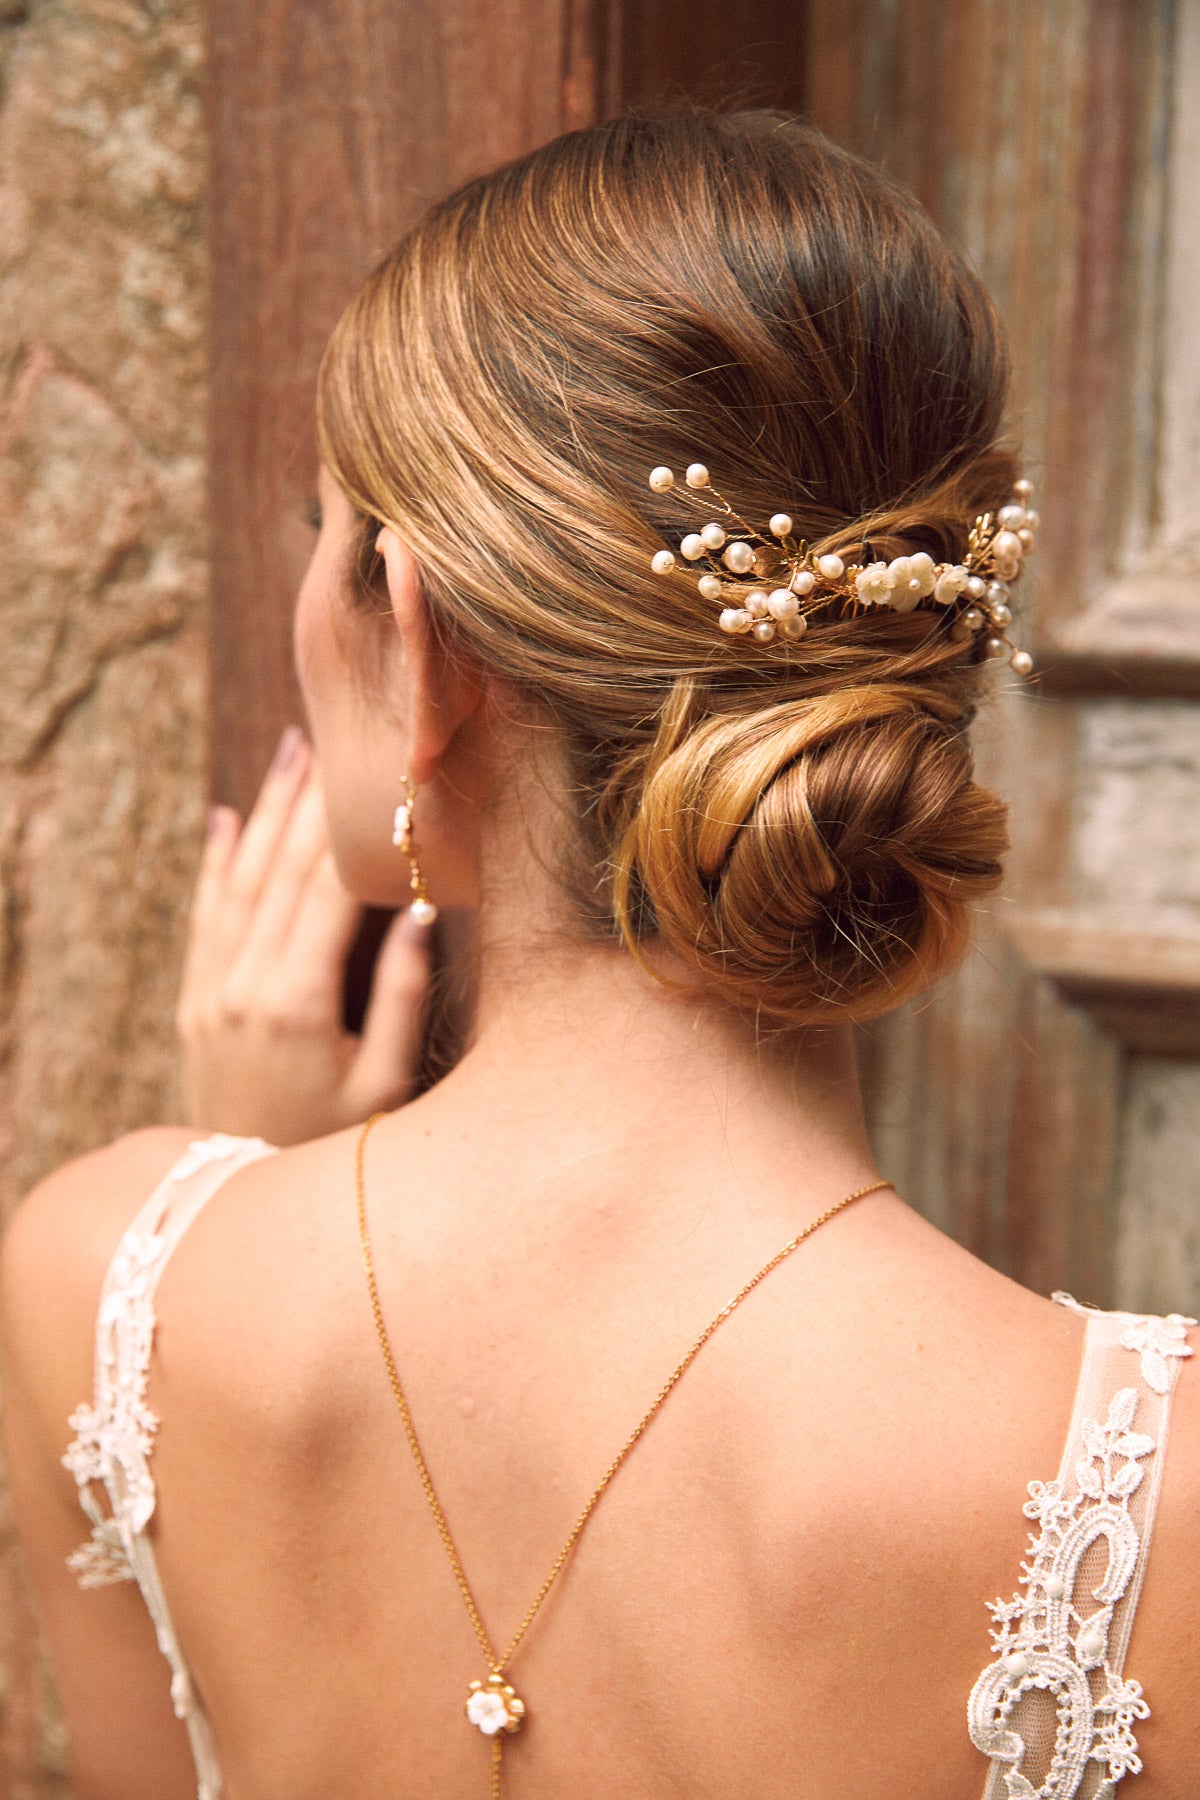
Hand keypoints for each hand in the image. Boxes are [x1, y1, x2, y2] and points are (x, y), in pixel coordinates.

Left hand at [176, 728, 430, 1145]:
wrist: (240, 1207)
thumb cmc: (333, 1150)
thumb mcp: (383, 1085)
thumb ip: (402, 999)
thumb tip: (422, 915)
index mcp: (296, 1002)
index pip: (327, 894)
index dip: (353, 833)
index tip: (379, 782)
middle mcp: (243, 987)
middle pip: (280, 873)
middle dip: (306, 803)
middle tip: (331, 738)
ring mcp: (211, 993)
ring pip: (237, 883)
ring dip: (261, 814)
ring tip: (287, 754)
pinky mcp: (195, 1004)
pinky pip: (204, 917)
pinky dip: (212, 863)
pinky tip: (221, 819)